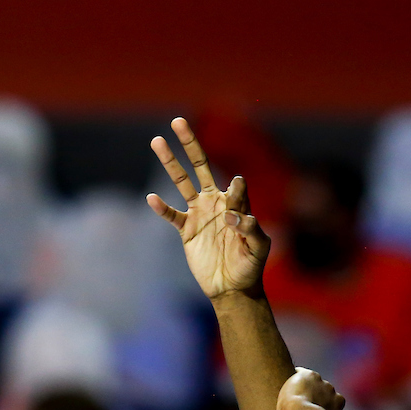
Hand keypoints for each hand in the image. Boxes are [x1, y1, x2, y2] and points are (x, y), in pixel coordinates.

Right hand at [148, 118, 270, 300]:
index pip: (235, 187)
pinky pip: (171, 215)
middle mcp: (215, 203)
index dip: (236, 191)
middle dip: (190, 144)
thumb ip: (252, 229)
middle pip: (200, 167)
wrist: (232, 288)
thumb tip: (233, 216)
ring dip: (169, 163)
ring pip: (181, 183)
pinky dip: (161, 208)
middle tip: (178, 122)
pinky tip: (151, 198)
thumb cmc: (251, 266)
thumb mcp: (259, 248)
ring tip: (157, 141)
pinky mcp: (186, 231)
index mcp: (236, 204)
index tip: (236, 201)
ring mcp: (199, 214)